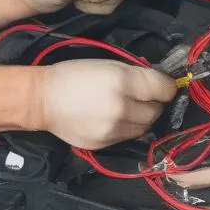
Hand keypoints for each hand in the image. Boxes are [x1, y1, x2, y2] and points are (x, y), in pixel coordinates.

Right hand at [36, 59, 176, 148]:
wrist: (42, 100)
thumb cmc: (74, 75)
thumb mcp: (107, 64)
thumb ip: (135, 73)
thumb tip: (159, 82)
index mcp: (122, 81)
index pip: (163, 89)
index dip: (167, 86)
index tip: (164, 85)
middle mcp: (121, 108)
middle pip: (156, 111)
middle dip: (156, 103)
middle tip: (147, 97)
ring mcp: (113, 130)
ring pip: (144, 127)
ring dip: (143, 117)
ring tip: (131, 108)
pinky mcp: (105, 145)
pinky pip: (128, 137)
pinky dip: (128, 128)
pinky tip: (116, 119)